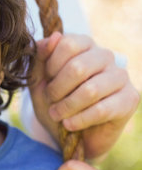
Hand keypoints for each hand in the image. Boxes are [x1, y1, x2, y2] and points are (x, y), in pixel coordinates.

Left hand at [29, 32, 139, 158]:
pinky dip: (80, 120)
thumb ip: (40, 57)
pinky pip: (102, 110)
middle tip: (50, 101)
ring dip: (67, 107)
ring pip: (90, 90)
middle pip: (78, 68)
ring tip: (56, 114)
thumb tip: (54, 36)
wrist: (70, 132)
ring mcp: (120, 76)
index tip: (45, 82)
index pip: (67, 44)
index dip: (51, 67)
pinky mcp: (129, 99)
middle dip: (57, 90)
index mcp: (84, 44)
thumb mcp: (38, 79)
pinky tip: (69, 124)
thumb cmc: (55, 100)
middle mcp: (105, 56)